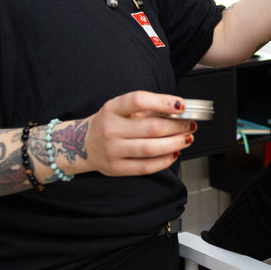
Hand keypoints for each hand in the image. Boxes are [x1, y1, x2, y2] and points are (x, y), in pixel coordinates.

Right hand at [74, 92, 195, 175]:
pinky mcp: (116, 168)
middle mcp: (110, 129)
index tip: (181, 105)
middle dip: (177, 126)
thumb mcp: (119, 109)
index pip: (138, 101)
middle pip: (151, 127)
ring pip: (151, 148)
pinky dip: (164, 161)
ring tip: (186, 138)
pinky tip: (173, 153)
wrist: (81, 144)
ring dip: (175, 143)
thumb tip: (176, 110)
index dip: (162, 102)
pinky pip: (145, 167)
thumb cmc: (107, 123)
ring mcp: (112, 151)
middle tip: (190, 124)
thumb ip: (145, 108)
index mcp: (112, 109)